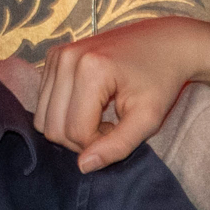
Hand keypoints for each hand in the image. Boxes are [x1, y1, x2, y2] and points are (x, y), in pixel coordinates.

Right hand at [32, 18, 209, 171]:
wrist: (165, 42)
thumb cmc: (161, 80)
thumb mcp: (148, 118)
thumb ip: (118, 146)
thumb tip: (83, 166)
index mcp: (90, 69)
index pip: (76, 132)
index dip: (97, 144)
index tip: (120, 131)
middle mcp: (66, 58)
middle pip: (53, 126)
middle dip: (81, 138)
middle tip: (110, 127)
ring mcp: (57, 55)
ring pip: (44, 117)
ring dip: (71, 127)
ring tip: (101, 116)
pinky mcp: (54, 57)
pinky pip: (45, 102)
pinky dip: (65, 112)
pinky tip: (90, 104)